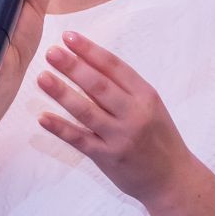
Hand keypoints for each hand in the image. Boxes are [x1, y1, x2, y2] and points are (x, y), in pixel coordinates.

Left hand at [36, 29, 193, 204]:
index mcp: (145, 95)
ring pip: (87, 111)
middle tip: (51, 51)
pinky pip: (80, 140)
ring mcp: (120, 136)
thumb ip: (124, 88)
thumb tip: (87, 63)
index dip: (90, 50)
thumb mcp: (150, 106)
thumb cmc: (159, 138)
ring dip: (62, 93)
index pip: (114, 67)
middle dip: (73, 67)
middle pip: (99, 86)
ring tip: (42, 77)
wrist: (172, 179)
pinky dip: (61, 128)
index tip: (69, 37)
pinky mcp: (107, 157)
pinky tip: (43, 117)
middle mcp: (134, 114)